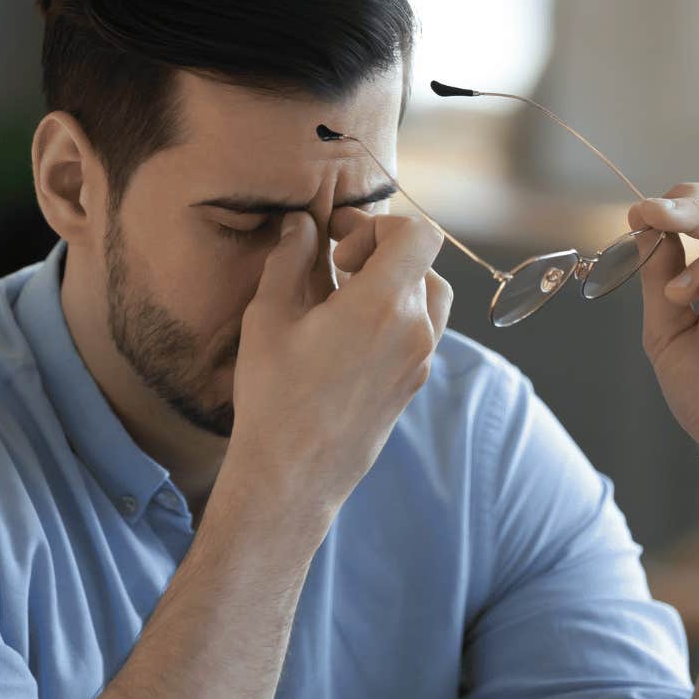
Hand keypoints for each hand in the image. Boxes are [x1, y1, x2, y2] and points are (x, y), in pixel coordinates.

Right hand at [227, 209, 450, 511]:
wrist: (294, 474)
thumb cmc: (276, 396)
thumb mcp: (269, 316)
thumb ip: (290, 258)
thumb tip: (302, 224)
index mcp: (384, 303)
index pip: (419, 234)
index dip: (379, 225)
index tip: (339, 246)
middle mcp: (416, 330)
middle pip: (424, 263)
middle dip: (381, 252)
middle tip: (336, 264)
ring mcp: (420, 361)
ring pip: (429, 297)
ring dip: (395, 284)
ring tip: (346, 298)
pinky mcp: (414, 384)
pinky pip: (422, 331)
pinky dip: (396, 315)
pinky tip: (350, 333)